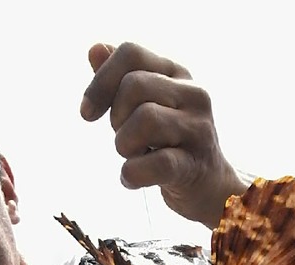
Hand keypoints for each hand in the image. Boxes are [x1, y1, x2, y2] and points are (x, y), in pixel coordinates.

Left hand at [81, 42, 245, 228]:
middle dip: (116, 117)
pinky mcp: (194, 165)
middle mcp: (194, 94)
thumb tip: (95, 48)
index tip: (87, 114)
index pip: (130, 53)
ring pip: (145, 120)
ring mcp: (198, 129)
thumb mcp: (146, 106)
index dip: (100, 82)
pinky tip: (131, 179)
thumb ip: (120, 79)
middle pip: (134, 86)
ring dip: (125, 146)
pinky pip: (155, 163)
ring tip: (135, 157)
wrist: (208, 186)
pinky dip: (132, 174)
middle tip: (125, 139)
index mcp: (177, 73)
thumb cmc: (169, 143)